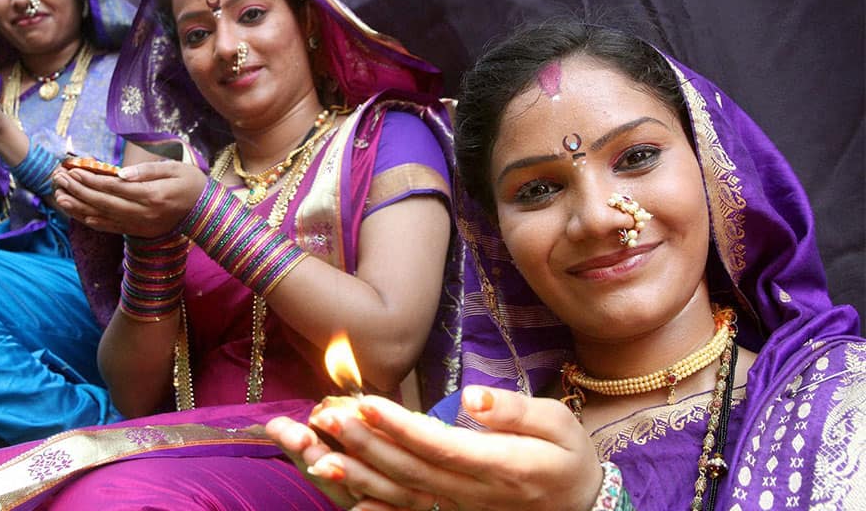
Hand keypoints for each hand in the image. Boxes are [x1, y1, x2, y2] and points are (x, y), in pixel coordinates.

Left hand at [53, 160, 207, 237]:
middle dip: (79, 191)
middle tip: (59, 180)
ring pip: (104, 217)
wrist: (206, 212)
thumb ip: (147, 170)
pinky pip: (112, 228)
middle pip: (104, 203)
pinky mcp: (140, 232)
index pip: (114, 187)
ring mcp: (141, 225)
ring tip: (59, 198)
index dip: (91, 179)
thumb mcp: (175, 168)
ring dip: (80, 208)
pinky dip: (93, 222)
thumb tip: (120, 174)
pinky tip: (79, 215)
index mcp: (152, 195)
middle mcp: (144, 213)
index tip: (73, 170)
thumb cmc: (191, 183)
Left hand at [272, 388, 602, 510]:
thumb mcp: (558, 424)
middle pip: (412, 470)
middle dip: (366, 443)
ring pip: (403, 493)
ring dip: (359, 474)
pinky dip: (376, 508)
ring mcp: (462, 510)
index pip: (441, 446)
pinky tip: (346, 500)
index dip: (400, 426)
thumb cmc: (568, 457)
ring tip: (318, 453)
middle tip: (327, 416)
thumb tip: (472, 398)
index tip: (366, 402)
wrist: (580, 507)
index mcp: (503, 466)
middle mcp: (476, 494)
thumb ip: (515, 411)